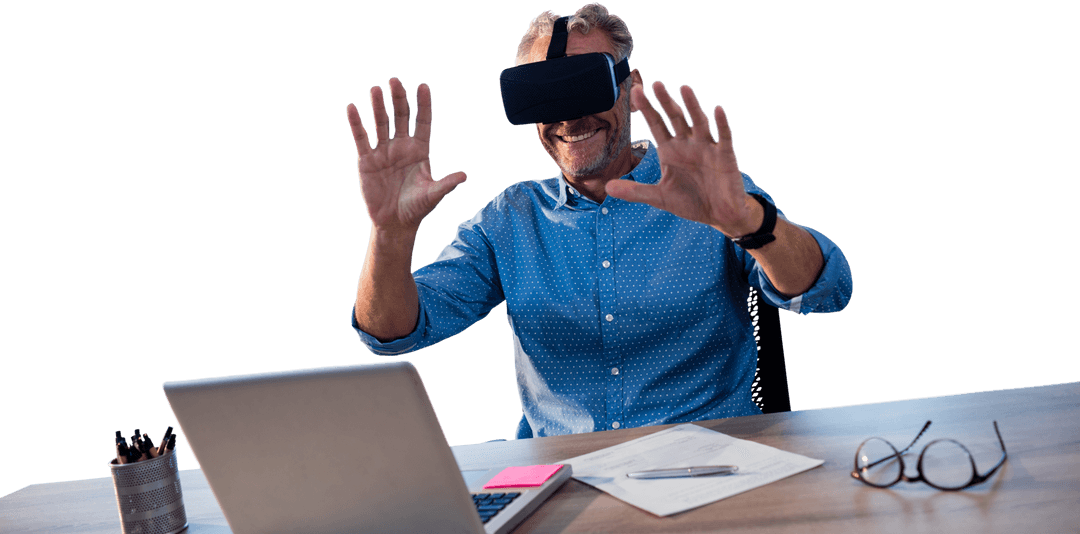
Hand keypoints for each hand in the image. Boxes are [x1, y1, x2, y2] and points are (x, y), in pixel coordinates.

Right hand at [346, 78, 465, 233]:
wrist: (394, 223)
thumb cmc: (416, 209)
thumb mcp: (432, 195)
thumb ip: (446, 184)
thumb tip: (464, 176)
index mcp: (420, 151)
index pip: (422, 122)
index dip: (423, 105)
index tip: (424, 86)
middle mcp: (402, 147)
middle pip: (401, 116)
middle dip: (398, 98)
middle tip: (395, 81)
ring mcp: (384, 152)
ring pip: (381, 123)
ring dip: (378, 106)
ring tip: (375, 89)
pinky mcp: (367, 160)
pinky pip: (361, 138)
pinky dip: (356, 123)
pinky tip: (352, 108)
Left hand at [605, 81, 758, 236]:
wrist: (718, 214)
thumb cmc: (690, 202)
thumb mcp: (659, 197)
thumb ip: (635, 191)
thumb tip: (608, 188)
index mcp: (670, 150)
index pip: (656, 124)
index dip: (647, 109)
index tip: (635, 91)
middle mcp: (687, 144)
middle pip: (675, 118)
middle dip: (665, 101)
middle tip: (655, 83)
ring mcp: (706, 147)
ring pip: (698, 122)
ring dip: (692, 106)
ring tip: (684, 88)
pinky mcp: (725, 155)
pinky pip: (724, 137)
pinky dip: (721, 123)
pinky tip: (717, 110)